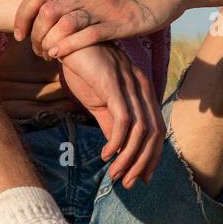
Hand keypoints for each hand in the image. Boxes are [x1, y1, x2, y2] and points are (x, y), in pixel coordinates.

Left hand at [13, 0, 190, 60]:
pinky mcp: (119, 23)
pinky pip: (89, 34)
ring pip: (63, 22)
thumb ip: (75, 2)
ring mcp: (103, 8)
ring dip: (49, 42)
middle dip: (35, 35)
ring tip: (47, 56)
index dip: (22, 14)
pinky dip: (69, 46)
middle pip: (46, 11)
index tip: (19, 34)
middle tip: (36, 51)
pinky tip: (59, 55)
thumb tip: (51, 16)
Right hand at [56, 42, 164, 188]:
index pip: (157, 129)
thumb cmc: (84, 69)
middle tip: (130, 183)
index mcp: (142, 90)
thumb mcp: (100, 101)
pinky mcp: (113, 83)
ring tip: (116, 174)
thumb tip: (119, 150)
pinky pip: (123, 119)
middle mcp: (141, 86)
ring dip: (130, 158)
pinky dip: (118, 141)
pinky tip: (107, 155)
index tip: (142, 177)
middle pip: (154, 133)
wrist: (65, 40)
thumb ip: (111, 122)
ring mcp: (129, 84)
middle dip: (144, 162)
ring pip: (141, 130)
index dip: (152, 156)